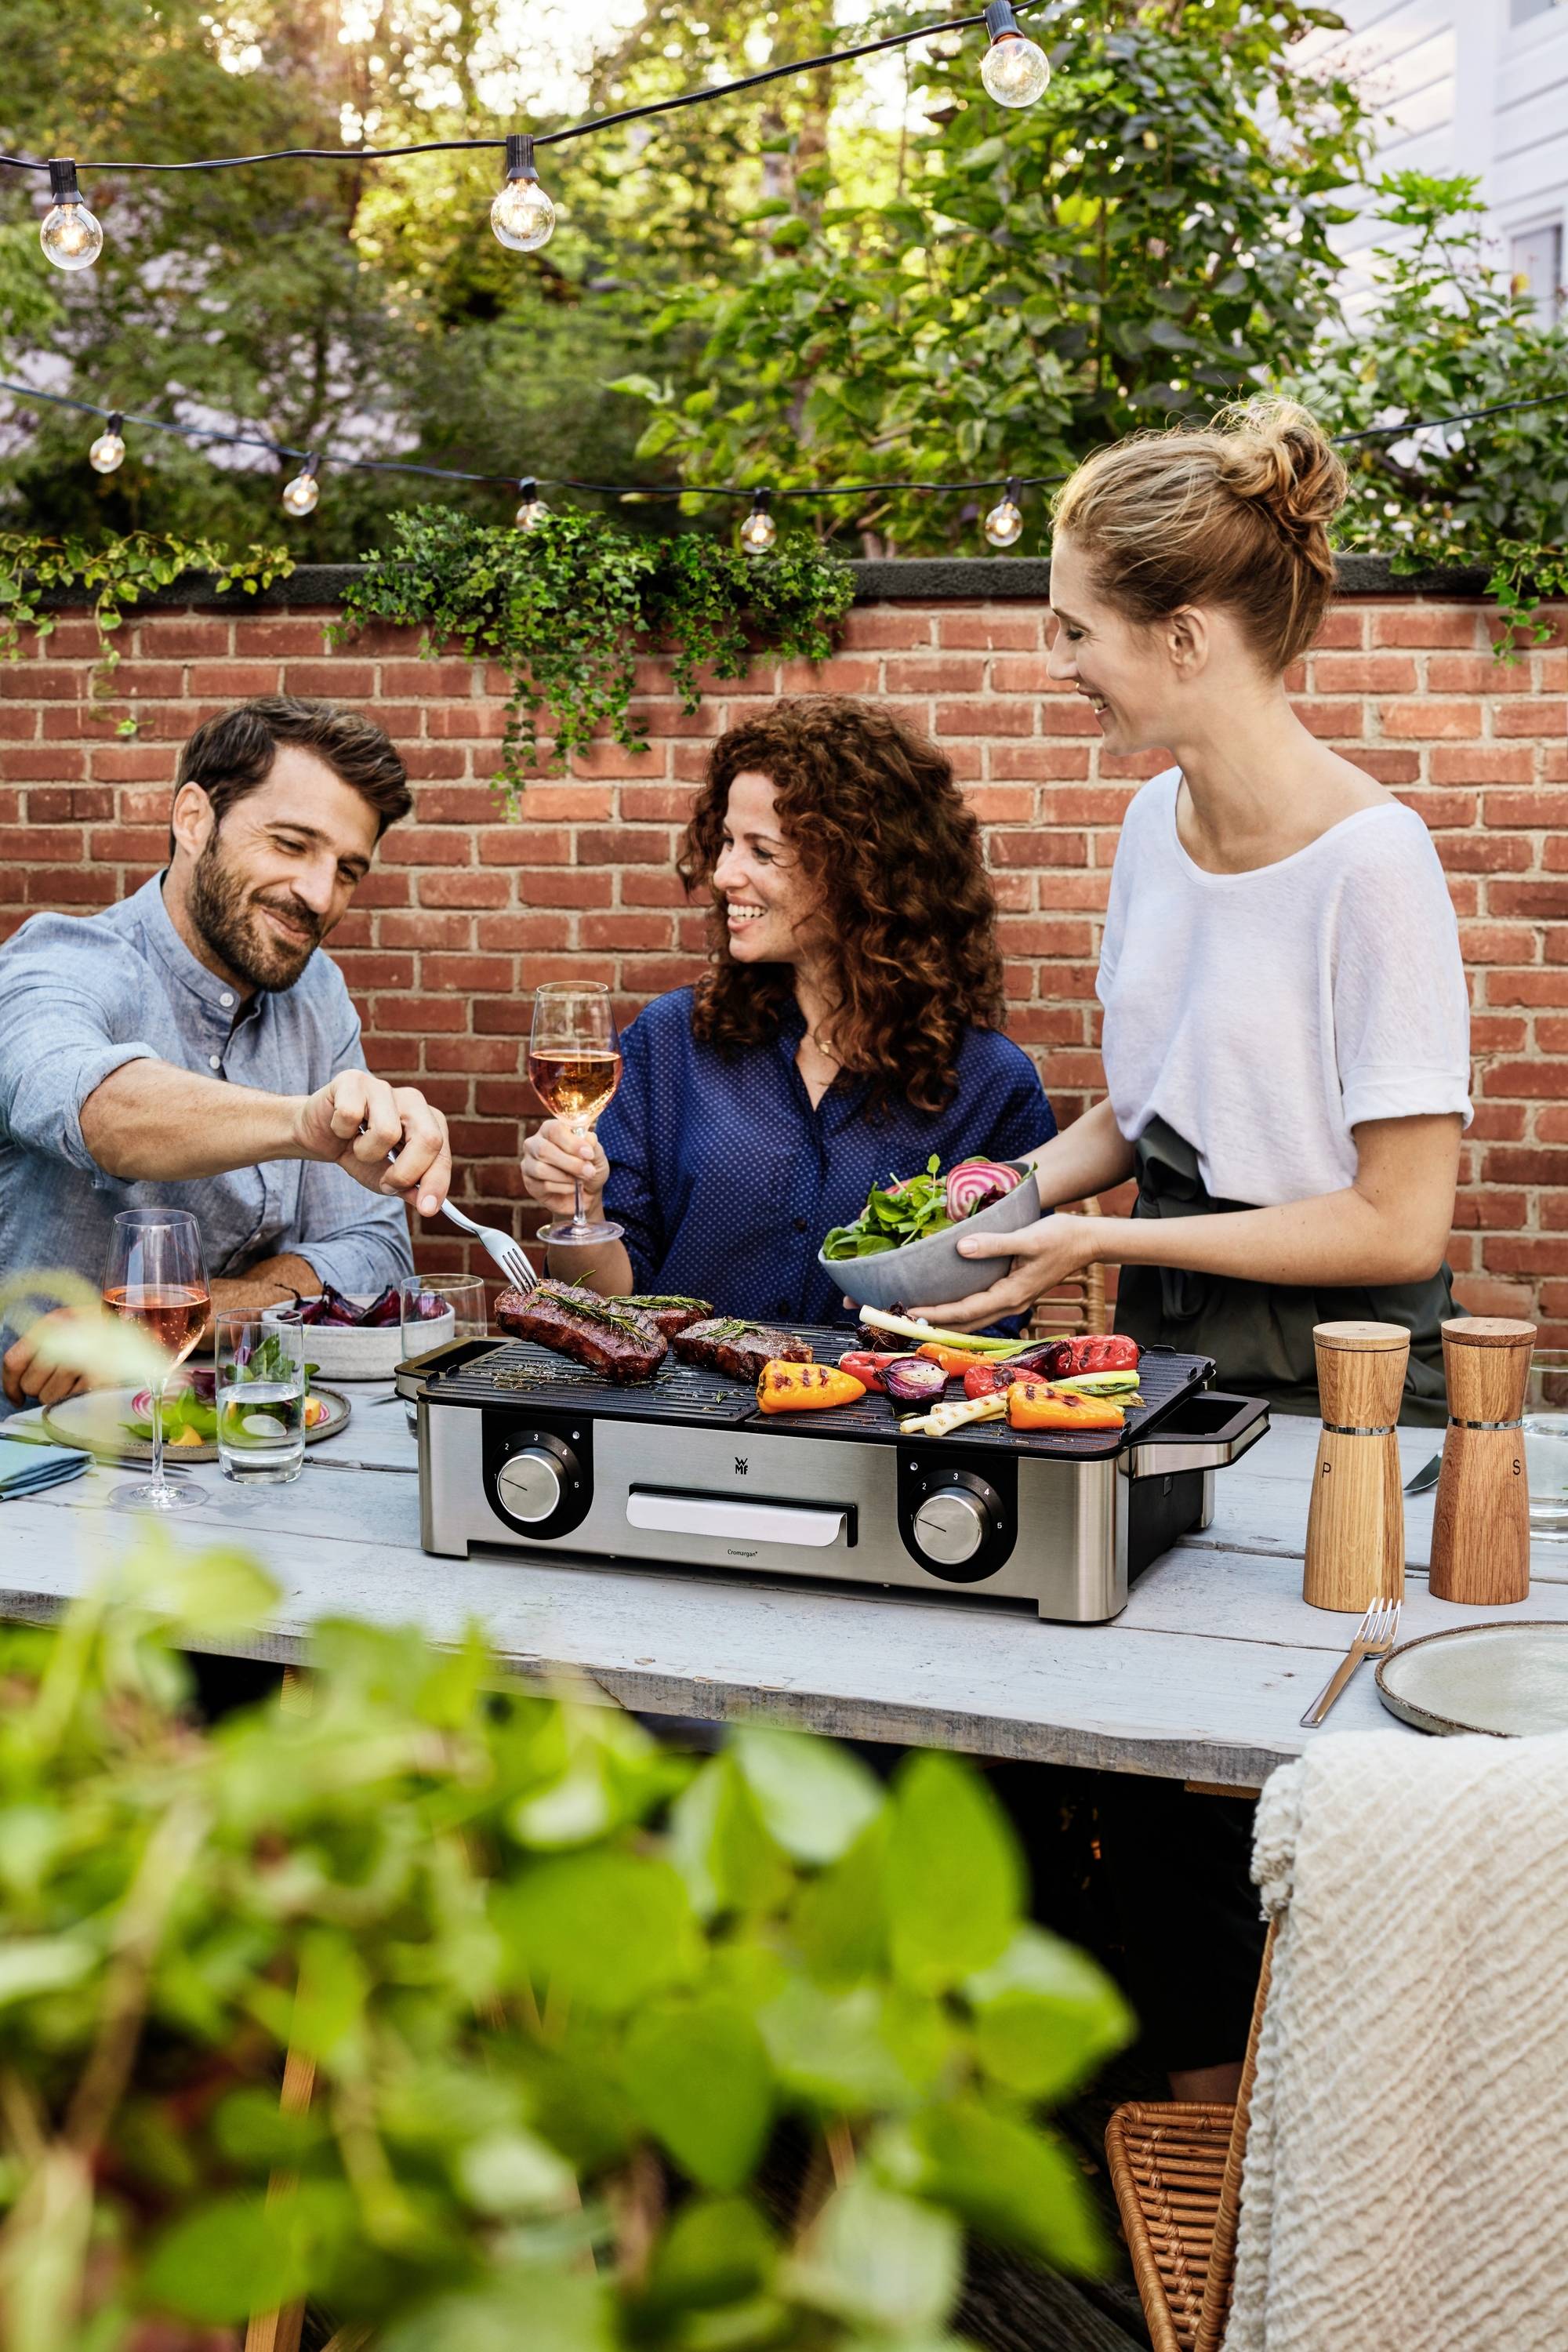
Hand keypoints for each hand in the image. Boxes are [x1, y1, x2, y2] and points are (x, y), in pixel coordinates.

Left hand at [2, 1311, 92, 1409]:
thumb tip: (18, 1388)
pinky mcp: (98, 1379)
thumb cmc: (99, 1327)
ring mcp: (81, 1360)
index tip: (16, 1397)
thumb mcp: (66, 1324)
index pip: (14, 1362)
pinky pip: (71, 1401)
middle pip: (30, 1384)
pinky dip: (76, 1399)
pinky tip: (86, 1387)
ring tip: (78, 1380)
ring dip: (60, 1395)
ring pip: (49, 1397)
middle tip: (59, 1379)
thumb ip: (41, 1347)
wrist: (140, 1324)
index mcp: (50, 1325)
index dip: (10, 1384)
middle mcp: (62, 1341)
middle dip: (41, 1388)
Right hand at [293, 1071, 450, 1217]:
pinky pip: (350, 1115)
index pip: (442, 1154)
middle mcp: (412, 1101)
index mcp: (429, 1122)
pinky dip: (341, 1132)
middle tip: (385, 1184)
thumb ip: (409, 1188)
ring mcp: (383, 1087)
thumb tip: (428, 1203)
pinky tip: (340, 1128)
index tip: (427, 1209)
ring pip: (387, 1132)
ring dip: (365, 1152)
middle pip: (428, 1139)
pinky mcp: (353, 1080)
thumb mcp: (385, 1178)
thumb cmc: (357, 1152)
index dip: (436, 1183)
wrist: (318, 1134)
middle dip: (406, 1172)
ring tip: (357, 1145)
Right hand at [521, 1118, 608, 1221]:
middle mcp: (534, 1144)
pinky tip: (572, 1187)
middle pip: (543, 1149)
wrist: (587, 1192)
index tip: (589, 1154)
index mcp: (550, 1129)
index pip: (554, 1129)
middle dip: (570, 1163)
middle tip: (589, 1172)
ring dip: (567, 1177)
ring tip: (581, 1180)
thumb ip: (593, 1145)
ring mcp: (529, 1164)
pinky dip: (563, 1188)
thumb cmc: (589, 1167)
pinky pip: (544, 1186)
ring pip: (541, 1170)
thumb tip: (589, 1138)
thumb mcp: (597, 1155)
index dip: (572, 1142)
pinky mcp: (530, 1183)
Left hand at [913, 1213, 1104, 1330]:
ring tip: (921, 1316)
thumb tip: (961, 1248)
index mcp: (1011, 1294)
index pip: (966, 1310)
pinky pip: (983, 1309)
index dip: (937, 1314)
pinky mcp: (1015, 1294)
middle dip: (937, 1324)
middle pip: (967, 1323)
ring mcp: (1014, 1301)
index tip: (911, 1313)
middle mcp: (1011, 1304)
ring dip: (948, 1320)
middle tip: (905, 1320)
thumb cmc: (1060, 1237)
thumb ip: (993, 1244)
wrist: (1087, 1241)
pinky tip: (949, 1303)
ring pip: (975, 1319)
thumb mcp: (1027, 1238)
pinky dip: (963, 1311)